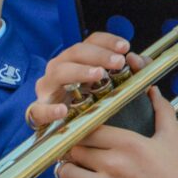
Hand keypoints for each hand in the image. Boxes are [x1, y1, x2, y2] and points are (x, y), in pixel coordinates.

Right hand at [27, 33, 144, 127]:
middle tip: (118, 62)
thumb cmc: (94, 107)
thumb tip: (139, 59)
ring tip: (99, 75)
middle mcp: (60, 69)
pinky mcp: (38, 112)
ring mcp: (48, 89)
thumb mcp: (116, 89)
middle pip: (75, 52)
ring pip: (58, 72)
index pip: (90, 42)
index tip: (126, 47)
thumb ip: (133, 73)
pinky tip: (63, 111)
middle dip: (98, 55)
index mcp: (77, 61)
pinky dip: (49, 110)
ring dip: (79, 71)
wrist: (73, 136)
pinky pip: (38, 110)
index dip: (107, 41)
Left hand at [60, 87, 177, 177]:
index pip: (85, 128)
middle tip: (75, 155)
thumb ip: (161, 110)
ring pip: (66, 175)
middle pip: (71, 149)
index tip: (79, 134)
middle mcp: (114, 164)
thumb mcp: (172, 138)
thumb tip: (153, 89)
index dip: (78, 130)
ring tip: (75, 176)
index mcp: (128, 143)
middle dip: (70, 151)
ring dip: (67, 175)